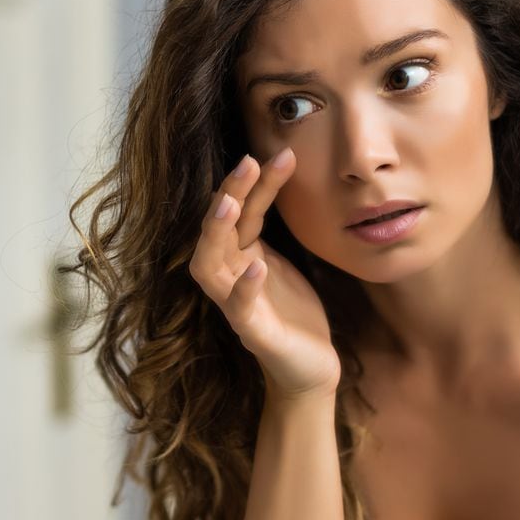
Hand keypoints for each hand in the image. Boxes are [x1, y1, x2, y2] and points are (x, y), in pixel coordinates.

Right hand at [190, 149, 340, 399]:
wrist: (309, 366)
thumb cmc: (292, 311)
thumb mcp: (282, 259)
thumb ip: (268, 227)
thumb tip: (273, 174)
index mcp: (239, 254)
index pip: (242, 211)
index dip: (255, 183)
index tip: (279, 154)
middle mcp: (229, 275)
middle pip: (217, 228)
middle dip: (229, 194)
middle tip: (248, 162)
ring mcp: (234, 305)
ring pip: (209, 265)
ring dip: (217, 233)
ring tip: (231, 204)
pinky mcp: (251, 333)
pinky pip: (239, 308)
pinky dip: (244, 286)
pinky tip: (256, 266)